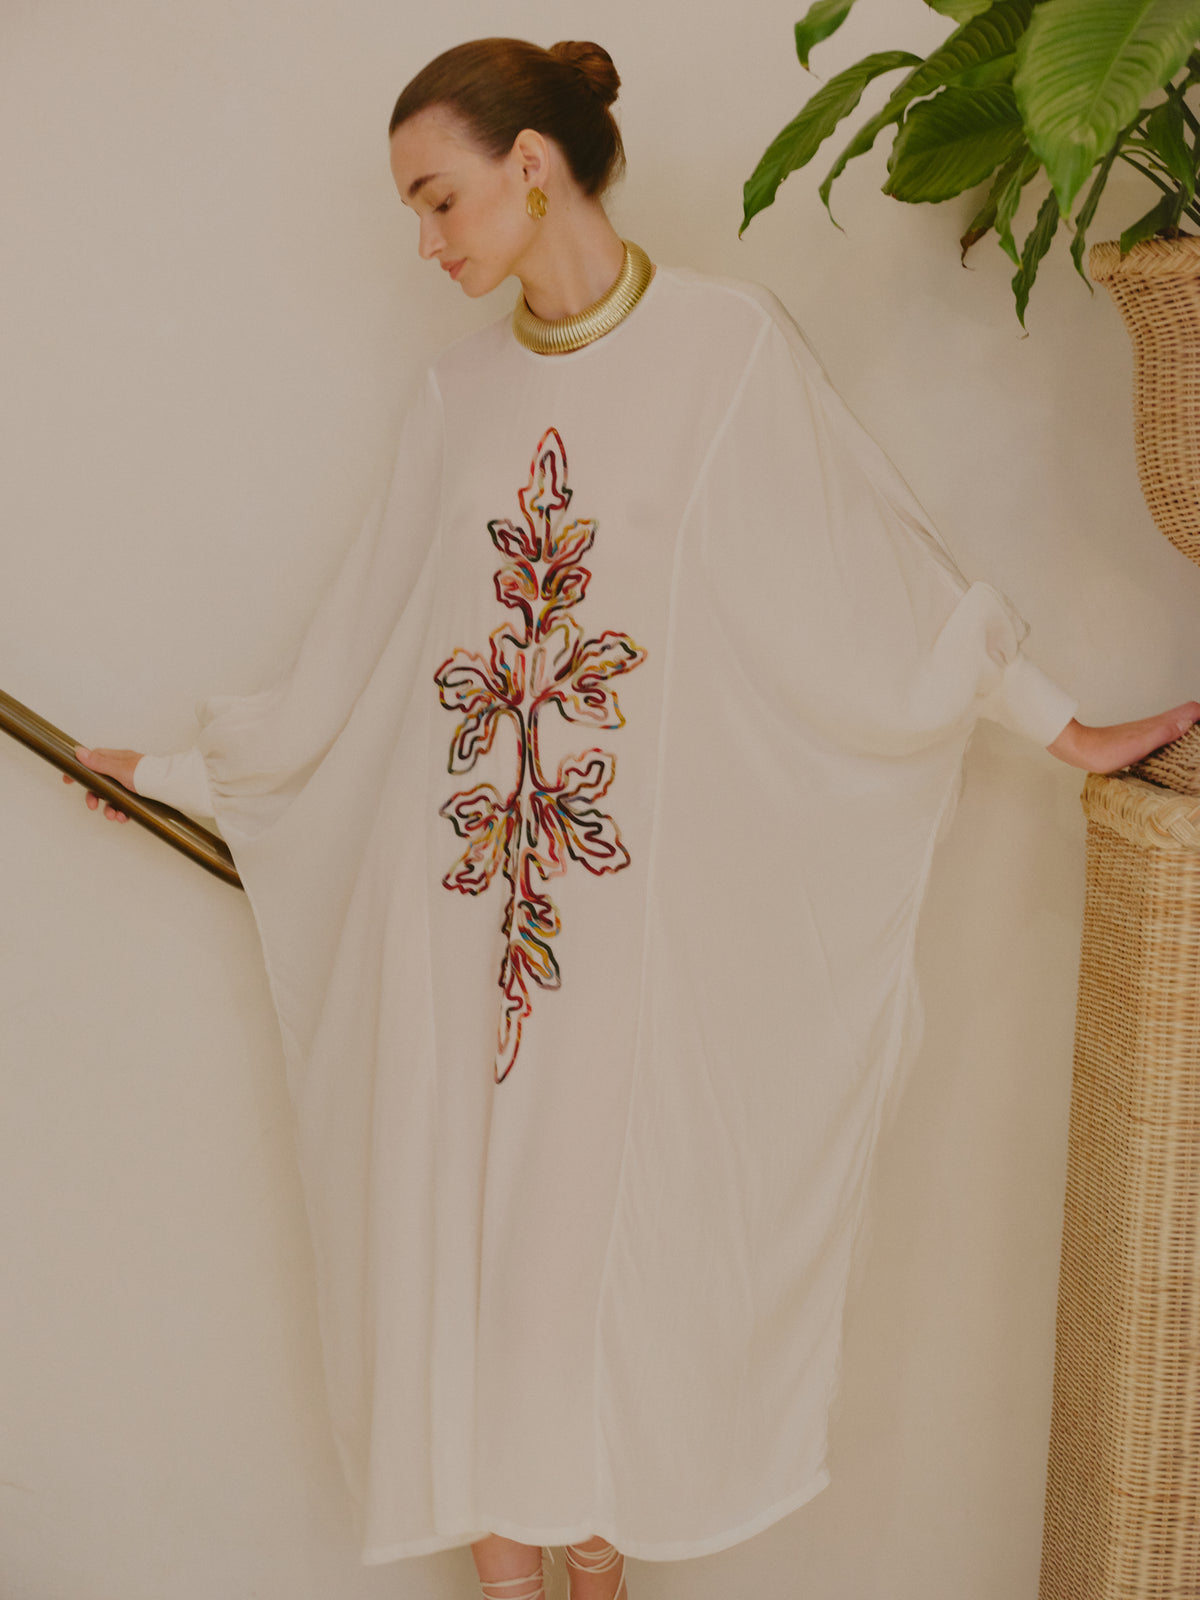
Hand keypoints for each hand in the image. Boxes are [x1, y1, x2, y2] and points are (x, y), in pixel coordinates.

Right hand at [65, 745, 144, 821]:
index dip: (80, 769)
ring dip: (109, 808)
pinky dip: (122, 812)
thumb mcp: (120, 769)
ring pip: (112, 796)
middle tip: (92, 806)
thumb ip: (99, 763)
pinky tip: (124, 818)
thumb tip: (79, 752)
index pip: (93, 760)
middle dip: (94, 796)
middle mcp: (124, 770)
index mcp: (118, 759)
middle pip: (100, 782)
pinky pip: (125, 805)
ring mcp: (132, 783)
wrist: (174, 788)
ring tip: (113, 816)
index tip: (68, 780)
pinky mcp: (140, 796)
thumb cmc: (149, 775)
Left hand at [1046, 703, 1199, 772]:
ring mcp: (1146, 732)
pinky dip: (1175, 737)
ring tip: (1195, 740)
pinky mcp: (1138, 740)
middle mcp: (1155, 725)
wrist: (1079, 750)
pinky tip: (1173, 749)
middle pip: (1186, 716)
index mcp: (1158, 725)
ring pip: (1176, 725)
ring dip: (1190, 727)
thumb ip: (1164, 732)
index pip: (1191, 710)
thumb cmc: (1106, 750)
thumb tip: (1188, 722)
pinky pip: (1164, 735)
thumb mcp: (1140, 744)